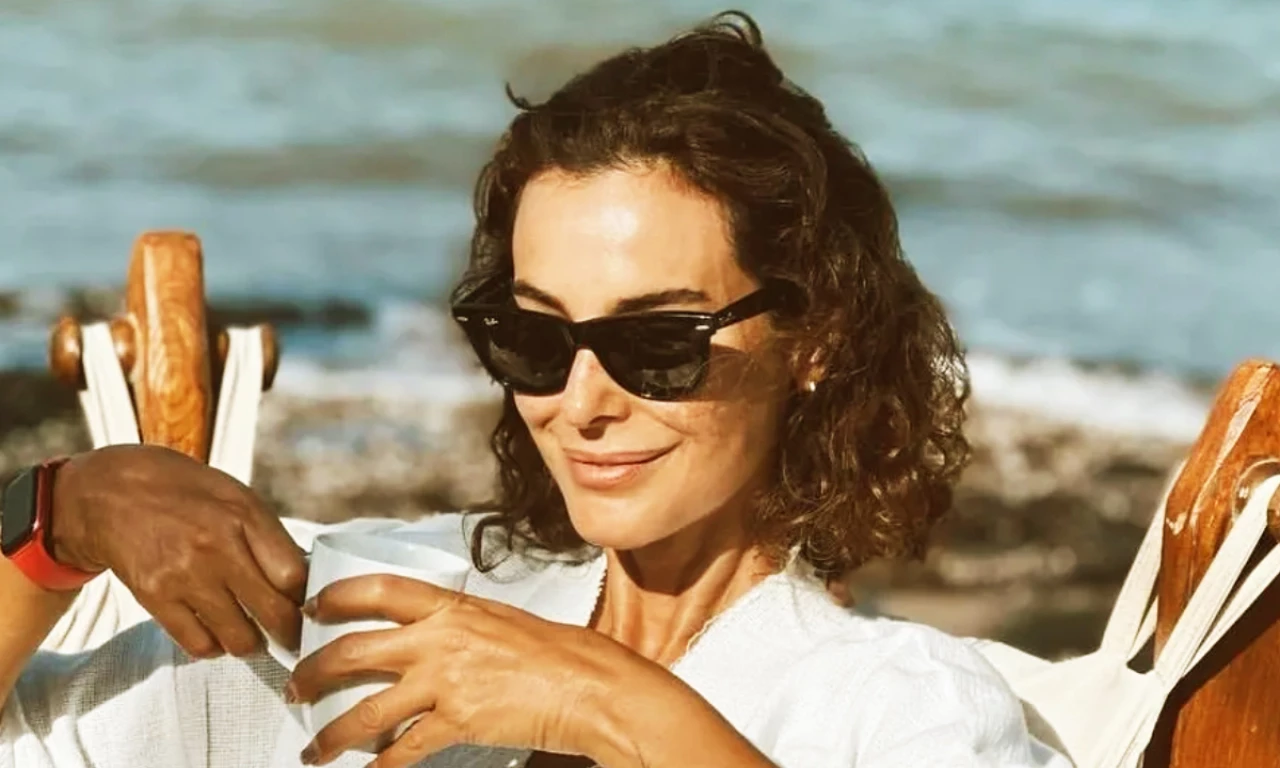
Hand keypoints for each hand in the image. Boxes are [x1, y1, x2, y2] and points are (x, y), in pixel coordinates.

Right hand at [51, 444, 307, 657]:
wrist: (111, 493)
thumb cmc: (184, 493)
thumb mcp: (235, 496)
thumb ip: (269, 536)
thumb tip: (303, 581)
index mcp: (244, 516)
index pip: (295, 576)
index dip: (307, 597)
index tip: (308, 605)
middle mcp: (216, 548)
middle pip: (275, 613)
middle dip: (291, 632)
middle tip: (292, 635)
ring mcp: (184, 576)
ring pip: (240, 639)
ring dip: (252, 643)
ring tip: (252, 632)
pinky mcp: (155, 599)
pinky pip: (199, 645)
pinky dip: (214, 646)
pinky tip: (217, 631)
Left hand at [286, 575, 646, 766]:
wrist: (586, 683)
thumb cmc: (552, 652)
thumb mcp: (498, 620)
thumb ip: (456, 626)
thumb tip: (422, 639)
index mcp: (450, 607)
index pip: (378, 590)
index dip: (335, 597)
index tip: (311, 608)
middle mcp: (439, 639)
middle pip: (353, 651)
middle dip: (313, 672)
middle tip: (296, 687)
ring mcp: (445, 681)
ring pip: (366, 710)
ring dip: (331, 735)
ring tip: (314, 750)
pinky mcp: (456, 722)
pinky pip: (402, 749)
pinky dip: (380, 766)